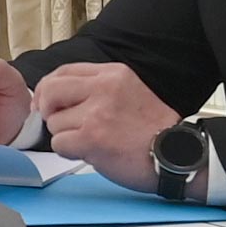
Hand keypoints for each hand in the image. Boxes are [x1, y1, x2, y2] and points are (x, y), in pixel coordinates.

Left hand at [39, 62, 179, 191]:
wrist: (179, 155)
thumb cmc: (154, 130)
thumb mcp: (129, 91)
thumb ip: (97, 88)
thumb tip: (56, 95)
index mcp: (112, 74)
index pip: (63, 71)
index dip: (48, 88)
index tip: (46, 102)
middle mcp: (103, 89)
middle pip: (50, 91)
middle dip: (48, 110)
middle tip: (58, 123)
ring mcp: (97, 113)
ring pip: (54, 122)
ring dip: (66, 136)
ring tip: (92, 141)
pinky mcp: (93, 138)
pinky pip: (59, 144)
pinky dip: (70, 151)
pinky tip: (91, 152)